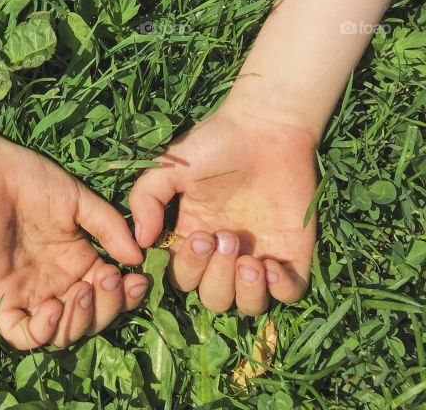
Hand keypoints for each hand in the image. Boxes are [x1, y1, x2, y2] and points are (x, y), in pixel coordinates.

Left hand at [0, 138, 148, 349]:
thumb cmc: (29, 179)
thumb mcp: (77, 200)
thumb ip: (108, 227)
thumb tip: (138, 258)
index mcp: (76, 264)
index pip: (107, 296)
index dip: (126, 296)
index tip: (138, 279)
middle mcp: (54, 285)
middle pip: (89, 319)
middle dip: (106, 307)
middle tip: (107, 278)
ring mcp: (27, 294)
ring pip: (60, 334)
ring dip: (79, 320)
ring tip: (82, 291)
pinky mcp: (0, 298)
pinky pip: (21, 334)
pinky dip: (41, 332)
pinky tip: (53, 308)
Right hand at [128, 103, 318, 313]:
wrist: (268, 126)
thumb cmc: (217, 142)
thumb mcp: (171, 165)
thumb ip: (147, 198)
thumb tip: (140, 241)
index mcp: (195, 235)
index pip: (182, 277)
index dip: (188, 268)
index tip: (200, 237)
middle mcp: (225, 254)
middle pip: (213, 298)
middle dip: (216, 277)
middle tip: (226, 238)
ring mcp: (260, 256)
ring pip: (248, 305)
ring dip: (244, 291)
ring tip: (249, 260)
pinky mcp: (292, 255)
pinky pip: (288, 296)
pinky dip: (280, 290)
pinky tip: (272, 264)